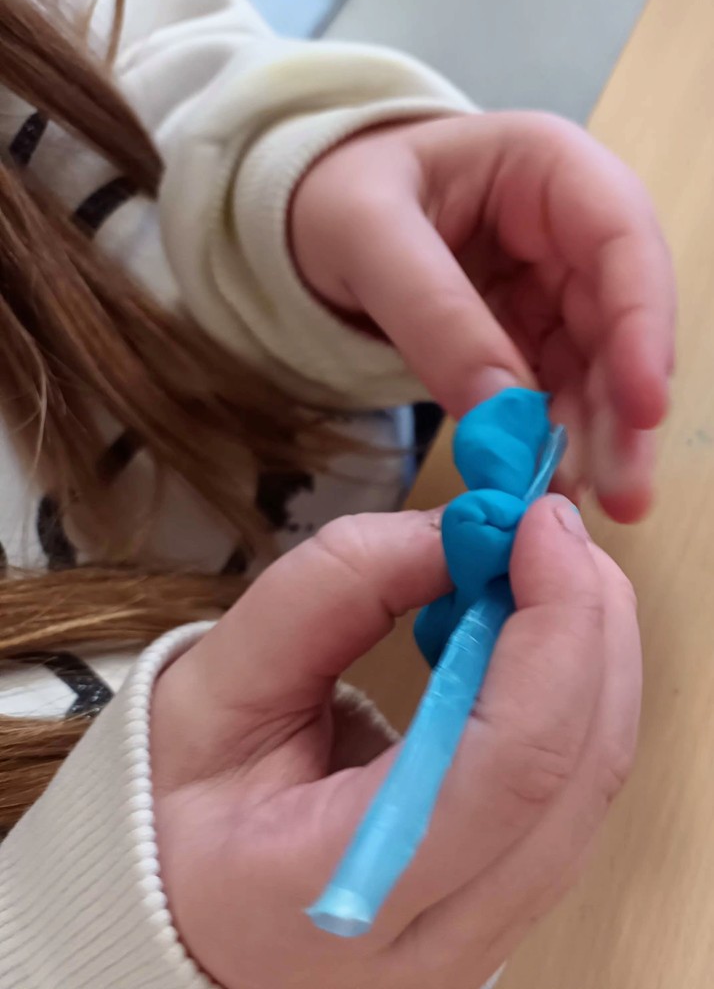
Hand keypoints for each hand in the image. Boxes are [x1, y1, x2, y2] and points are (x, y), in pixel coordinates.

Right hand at [152, 501, 640, 988]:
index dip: (553, 632)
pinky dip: (569, 692)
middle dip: (586, 623)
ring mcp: (482, 938)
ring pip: (594, 783)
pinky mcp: (505, 908)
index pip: (505, 768)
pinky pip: (573, 791)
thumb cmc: (181, 804)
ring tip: (528, 571)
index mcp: (334, 890)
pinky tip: (517, 637)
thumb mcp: (213, 682)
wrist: (187, 901)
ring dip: (587, 651)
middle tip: (541, 528)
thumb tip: (454, 533)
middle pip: (577, 773)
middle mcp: (434, 940)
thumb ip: (329, 593)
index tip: (537, 525)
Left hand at [291, 112, 675, 521]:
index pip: (622, 238)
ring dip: (595, 438)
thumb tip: (502, 415)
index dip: (643, 324)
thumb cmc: (335, 195)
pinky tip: (546, 483)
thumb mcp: (367, 237)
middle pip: (620, 318)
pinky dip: (551, 438)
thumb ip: (433, 315)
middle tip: (623, 494)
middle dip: (622, 408)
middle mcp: (566, 228)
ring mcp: (550, 286)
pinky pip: (552, 390)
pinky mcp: (526, 334)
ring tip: (575, 504)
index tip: (642, 407)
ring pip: (595, 366)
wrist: (308, 218)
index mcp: (546, 166)